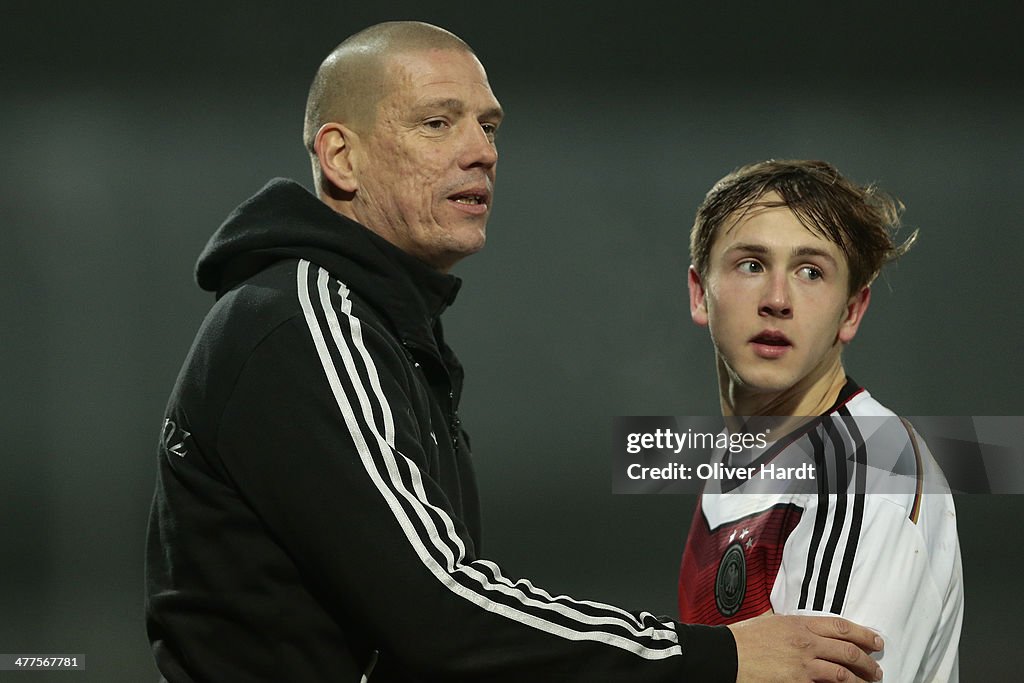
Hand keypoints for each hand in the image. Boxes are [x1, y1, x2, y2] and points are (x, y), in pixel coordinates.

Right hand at [728, 613, 882, 682]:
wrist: (726, 655)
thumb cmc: (743, 639)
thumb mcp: (770, 622)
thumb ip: (791, 626)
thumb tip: (804, 630)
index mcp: (799, 623)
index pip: (840, 626)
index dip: (863, 634)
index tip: (875, 640)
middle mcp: (806, 642)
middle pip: (848, 650)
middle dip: (868, 661)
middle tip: (876, 669)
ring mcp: (804, 663)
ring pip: (844, 672)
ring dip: (861, 679)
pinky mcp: (798, 681)